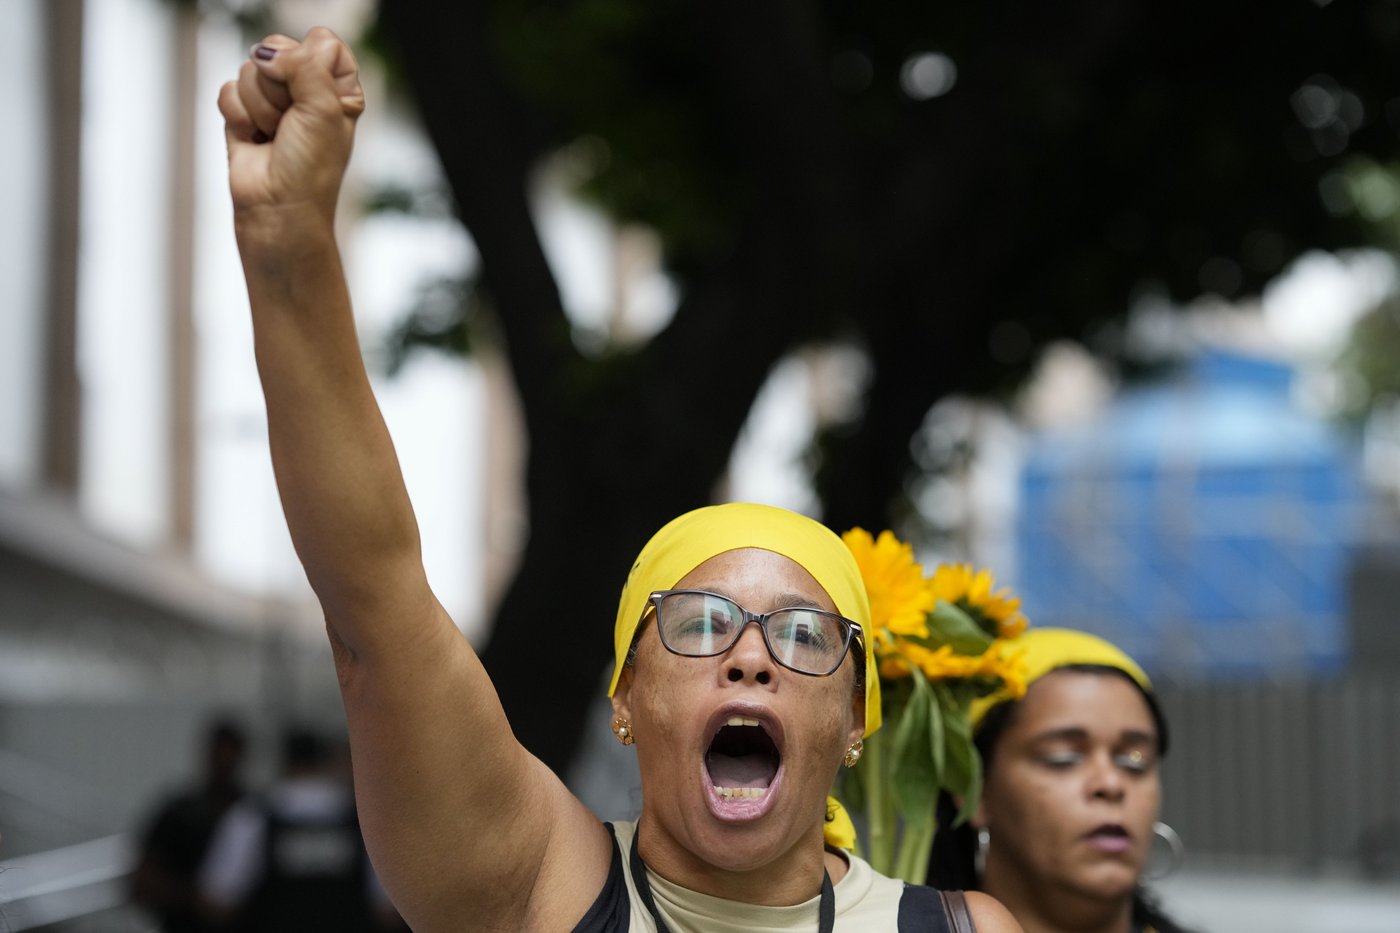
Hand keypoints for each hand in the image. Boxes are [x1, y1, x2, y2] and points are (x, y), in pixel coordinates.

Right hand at [217, 27, 364, 220]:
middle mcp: (306, 89)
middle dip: (280, 87)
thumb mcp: (323, 109)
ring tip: (274, 137)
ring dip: (261, 108)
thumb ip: (303, 65)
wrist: (278, 209)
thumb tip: (265, 53)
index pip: (321, 41)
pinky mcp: (242, 112)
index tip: (315, 100)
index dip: (311, 63)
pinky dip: (238, 116)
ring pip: (249, 69)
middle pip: (278, 48)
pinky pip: (227, 88)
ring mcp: (272, 100)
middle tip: (291, 122)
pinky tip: (252, 139)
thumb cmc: (311, 167)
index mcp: (338, 86)